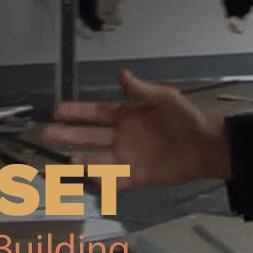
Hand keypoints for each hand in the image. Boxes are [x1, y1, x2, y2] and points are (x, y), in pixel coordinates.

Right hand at [41, 69, 231, 187]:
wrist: (206, 145)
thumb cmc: (186, 119)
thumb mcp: (164, 98)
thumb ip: (140, 90)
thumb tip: (120, 73)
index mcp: (127, 116)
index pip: (96, 112)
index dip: (77, 111)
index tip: (57, 110)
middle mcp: (123, 137)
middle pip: (90, 136)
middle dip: (68, 134)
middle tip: (46, 132)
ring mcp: (128, 157)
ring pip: (98, 159)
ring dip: (82, 158)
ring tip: (64, 158)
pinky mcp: (137, 176)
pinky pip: (115, 180)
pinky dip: (102, 180)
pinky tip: (88, 178)